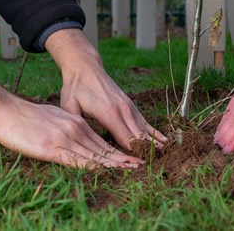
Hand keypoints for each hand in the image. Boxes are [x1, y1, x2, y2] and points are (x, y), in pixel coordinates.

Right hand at [0, 66, 141, 167]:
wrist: (4, 109)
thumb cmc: (24, 117)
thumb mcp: (52, 119)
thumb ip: (66, 128)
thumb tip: (74, 140)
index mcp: (75, 122)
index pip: (100, 140)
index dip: (117, 151)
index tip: (132, 158)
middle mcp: (74, 128)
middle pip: (102, 147)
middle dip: (122, 158)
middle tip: (141, 166)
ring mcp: (64, 138)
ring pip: (94, 154)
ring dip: (114, 163)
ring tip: (131, 169)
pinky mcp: (52, 148)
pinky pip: (76, 159)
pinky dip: (92, 166)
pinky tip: (103, 170)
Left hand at [46, 28, 167, 152]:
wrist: (86, 67)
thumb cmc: (75, 88)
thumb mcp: (69, 105)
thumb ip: (73, 122)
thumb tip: (73, 139)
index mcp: (108, 113)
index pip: (124, 138)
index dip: (132, 153)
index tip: (140, 165)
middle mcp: (122, 109)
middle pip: (137, 134)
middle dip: (145, 150)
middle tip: (155, 163)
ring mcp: (127, 105)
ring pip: (143, 127)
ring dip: (153, 140)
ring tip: (164, 152)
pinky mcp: (129, 103)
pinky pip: (143, 119)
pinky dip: (152, 130)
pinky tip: (162, 138)